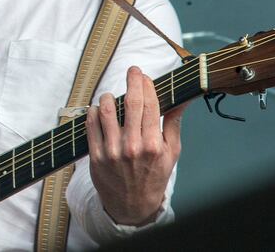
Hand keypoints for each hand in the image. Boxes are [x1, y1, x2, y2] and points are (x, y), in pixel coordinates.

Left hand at [86, 65, 184, 225]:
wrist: (131, 205)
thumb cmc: (154, 176)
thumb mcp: (171, 152)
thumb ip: (174, 123)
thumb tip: (183, 98)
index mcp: (154, 145)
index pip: (150, 105)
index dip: (146, 86)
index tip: (144, 76)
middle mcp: (133, 147)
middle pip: (130, 103)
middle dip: (132, 81)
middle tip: (132, 70)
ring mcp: (112, 151)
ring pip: (106, 110)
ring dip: (109, 96)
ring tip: (112, 95)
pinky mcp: (95, 156)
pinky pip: (91, 124)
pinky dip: (93, 111)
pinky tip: (99, 109)